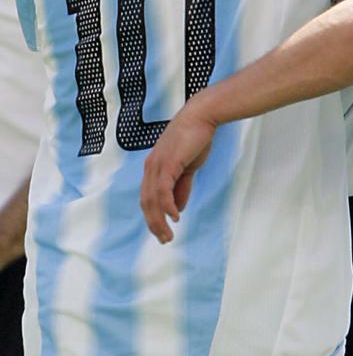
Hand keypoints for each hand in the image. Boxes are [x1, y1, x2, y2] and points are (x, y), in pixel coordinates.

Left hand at [140, 100, 215, 243]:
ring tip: (168, 234)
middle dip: (154, 223)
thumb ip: (181, 187)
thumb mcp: (187, 167)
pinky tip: (174, 216)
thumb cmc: (195, 138)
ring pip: (152, 199)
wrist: (201, 116)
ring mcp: (157, 165)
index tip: (162, 230)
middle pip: (146, 202)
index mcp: (153, 167)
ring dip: (159, 220)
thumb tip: (176, 209)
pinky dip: (166, 206)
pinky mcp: (168, 163)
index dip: (153, 216)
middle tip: (164, 239)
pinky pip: (163, 190)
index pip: (147, 197)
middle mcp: (151, 167)